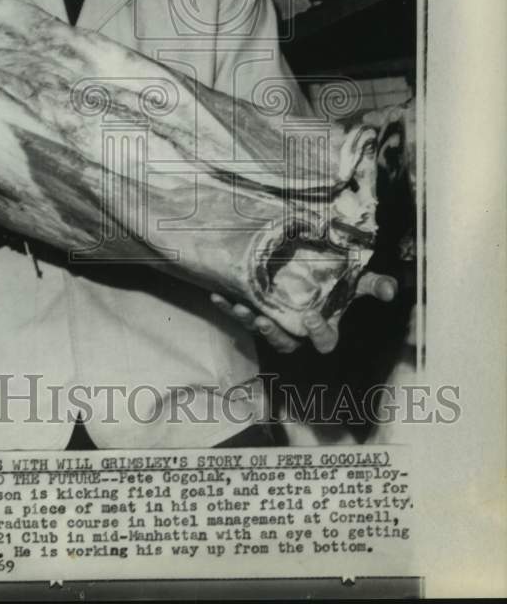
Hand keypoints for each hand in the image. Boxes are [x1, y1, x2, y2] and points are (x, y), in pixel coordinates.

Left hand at [210, 272, 397, 353]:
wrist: (305, 266)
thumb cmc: (335, 279)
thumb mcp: (354, 279)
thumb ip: (372, 284)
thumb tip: (390, 290)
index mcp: (324, 326)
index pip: (325, 340)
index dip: (319, 332)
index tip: (310, 315)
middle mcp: (298, 330)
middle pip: (287, 342)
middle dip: (275, 334)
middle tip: (264, 319)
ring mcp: (277, 323)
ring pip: (262, 332)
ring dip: (249, 322)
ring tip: (240, 308)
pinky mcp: (257, 312)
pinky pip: (242, 315)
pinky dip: (229, 307)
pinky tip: (218, 296)